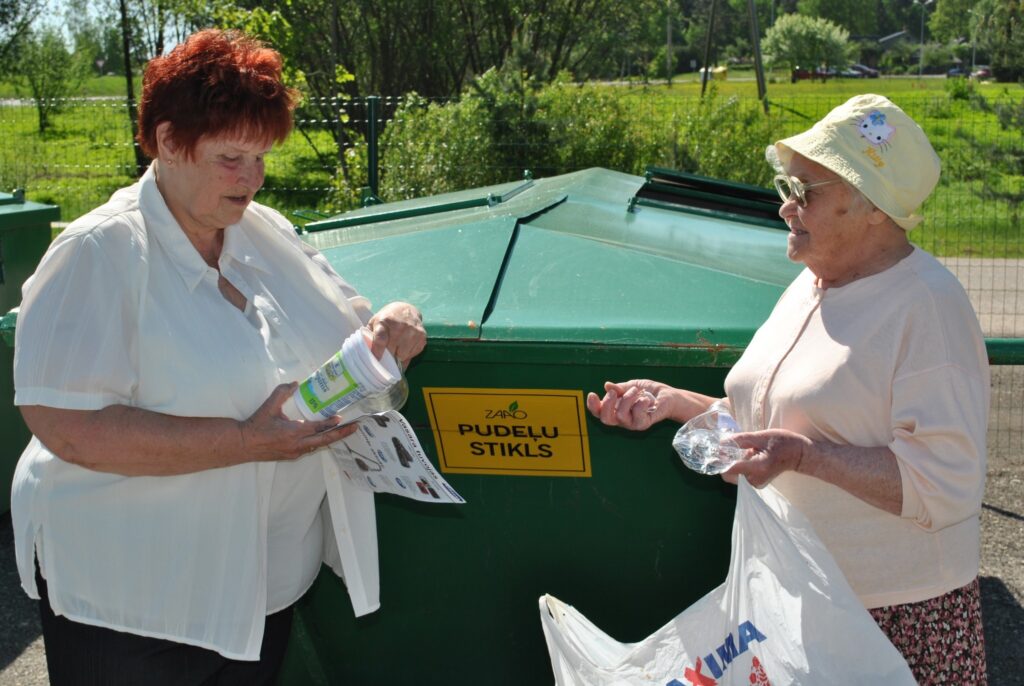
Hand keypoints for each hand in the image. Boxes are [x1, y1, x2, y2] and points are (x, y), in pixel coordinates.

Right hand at [239, 383, 359, 460]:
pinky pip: (309, 448)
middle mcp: (297, 444)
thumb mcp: (269, 406)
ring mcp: (294, 452)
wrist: (243, 444)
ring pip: (317, 446)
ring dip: (331, 439)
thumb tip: (296, 383)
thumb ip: (282, 392)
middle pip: (324, 441)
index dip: (330, 423)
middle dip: (341, 434)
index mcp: (293, 432)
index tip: (341, 418)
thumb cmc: (256, 425)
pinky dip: (319, 442)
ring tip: (344, 431)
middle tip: (355, 428)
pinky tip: (325, 437)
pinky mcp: (291, 456)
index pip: (317, 428)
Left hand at [367, 301, 425, 366]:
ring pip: (402, 356)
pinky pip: (412, 355)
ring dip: (398, 356)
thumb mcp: (375, 321)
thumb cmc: (388, 318)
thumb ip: (368, 335)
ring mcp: (413, 332)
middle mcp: (400, 326)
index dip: (377, 351)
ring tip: (396, 348)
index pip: (380, 340)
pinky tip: (405, 346)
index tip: (376, 359)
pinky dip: (407, 354)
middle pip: (392, 350)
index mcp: (385, 321)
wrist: (407, 310)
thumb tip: (365, 351)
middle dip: (387, 355)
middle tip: (386, 353)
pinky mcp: (422, 337)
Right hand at [586, 379, 667, 430]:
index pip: (599, 413)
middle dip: (607, 403)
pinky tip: (646, 399)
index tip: (592, 393)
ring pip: (620, 415)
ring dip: (627, 398)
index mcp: (615, 409)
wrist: (667, 395)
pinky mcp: (644, 424)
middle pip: (606, 419)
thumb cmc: (648, 391)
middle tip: (615, 392)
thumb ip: (619, 388)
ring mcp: (632, 423)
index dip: (592, 406)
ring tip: (637, 391)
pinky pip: (636, 416)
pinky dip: (640, 403)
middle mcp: (622, 419)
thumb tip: (607, 385)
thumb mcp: (631, 386)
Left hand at [722, 428, 808, 487]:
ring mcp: (756, 483)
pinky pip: (739, 476)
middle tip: (726, 447)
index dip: (718, 461)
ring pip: (732, 476)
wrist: (798, 454)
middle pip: (728, 474)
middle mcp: (755, 479)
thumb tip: (721, 443)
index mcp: (758, 467)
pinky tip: (743, 456)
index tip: (713, 451)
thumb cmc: (782, 442)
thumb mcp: (761, 436)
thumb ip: (740, 440)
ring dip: (730, 464)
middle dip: (723, 462)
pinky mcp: (755, 483)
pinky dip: (737, 466)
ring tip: (737, 450)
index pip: (730, 469)